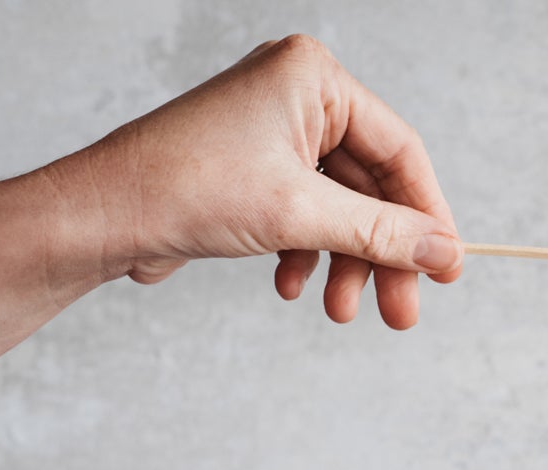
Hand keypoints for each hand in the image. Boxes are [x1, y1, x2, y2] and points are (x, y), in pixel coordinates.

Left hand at [84, 34, 461, 327]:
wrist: (99, 215)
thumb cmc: (185, 188)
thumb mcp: (302, 215)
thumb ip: (383, 234)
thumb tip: (445, 253)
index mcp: (313, 78)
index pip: (400, 151)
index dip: (428, 216)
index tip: (448, 269)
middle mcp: (296, 96)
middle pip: (371, 187)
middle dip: (381, 255)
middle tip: (399, 312)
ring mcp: (273, 131)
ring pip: (339, 208)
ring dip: (344, 264)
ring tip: (340, 312)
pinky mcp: (252, 168)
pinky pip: (306, 213)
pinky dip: (308, 253)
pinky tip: (293, 286)